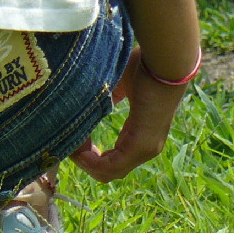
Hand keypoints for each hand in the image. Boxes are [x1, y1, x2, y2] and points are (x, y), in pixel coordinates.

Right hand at [71, 47, 188, 181]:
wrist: (165, 60)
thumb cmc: (144, 67)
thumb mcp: (117, 86)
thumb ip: (102, 102)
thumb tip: (81, 114)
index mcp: (141, 132)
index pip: (114, 158)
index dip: (90, 155)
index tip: (73, 140)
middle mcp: (146, 145)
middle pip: (110, 170)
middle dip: (85, 162)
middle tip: (68, 145)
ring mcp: (147, 147)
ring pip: (110, 172)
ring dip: (86, 162)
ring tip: (71, 146)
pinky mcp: (142, 144)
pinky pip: (112, 166)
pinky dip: (92, 162)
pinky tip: (79, 151)